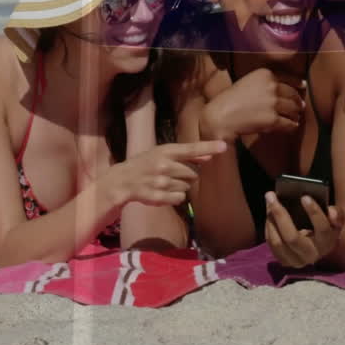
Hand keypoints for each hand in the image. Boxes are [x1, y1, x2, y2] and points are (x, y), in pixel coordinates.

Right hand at [104, 140, 227, 207]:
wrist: (121, 181)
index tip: (223, 146)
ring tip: (164, 183)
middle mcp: (164, 165)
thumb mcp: (163, 154)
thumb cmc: (146, 164)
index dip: (208, 147)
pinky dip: (175, 197)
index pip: (191, 149)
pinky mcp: (157, 196)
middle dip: (186, 176)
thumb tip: (209, 156)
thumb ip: (186, 155)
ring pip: (186, 187)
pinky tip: (163, 192)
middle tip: (172, 174)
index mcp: (165, 151)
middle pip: (193, 173)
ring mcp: (160, 181)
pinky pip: (179, 198)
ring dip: (180, 187)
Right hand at [199, 68, 304, 141]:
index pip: (288, 78)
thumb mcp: (248, 82)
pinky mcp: (273, 119)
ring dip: (296, 114)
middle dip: (298, 101)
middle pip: (293, 94)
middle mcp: (272, 86)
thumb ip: (264, 83)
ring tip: (296, 116)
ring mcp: (273, 103)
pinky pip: (289, 123)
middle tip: (300, 106)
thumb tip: (281, 89)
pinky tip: (292, 126)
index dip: (298, 83)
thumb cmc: (230, 99)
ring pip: (293, 109)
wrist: (221, 115)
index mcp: (265, 74)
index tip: (303, 86)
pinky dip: (292, 125)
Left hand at [263, 191, 343, 267]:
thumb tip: (331, 211)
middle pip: (292, 237)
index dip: (314, 212)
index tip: (304, 196)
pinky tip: (268, 211)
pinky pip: (271, 243)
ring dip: (270, 219)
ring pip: (277, 241)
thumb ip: (337, 214)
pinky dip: (268, 226)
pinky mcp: (283, 261)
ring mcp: (295, 261)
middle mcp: (311, 255)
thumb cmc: (325, 229)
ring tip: (269, 200)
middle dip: (280, 214)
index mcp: (327, 243)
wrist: (316, 248)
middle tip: (271, 195)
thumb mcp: (335, 221)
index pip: (322, 228)